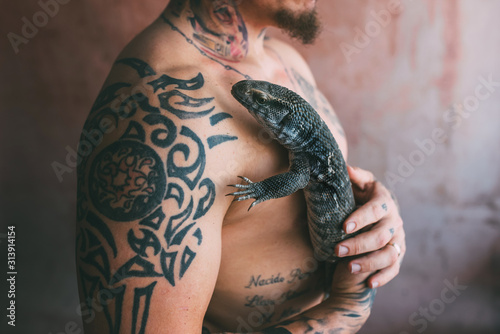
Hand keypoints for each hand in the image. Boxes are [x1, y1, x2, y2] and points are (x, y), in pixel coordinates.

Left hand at [334, 165, 405, 288]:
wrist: (374, 212)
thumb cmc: (360, 196)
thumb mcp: (359, 184)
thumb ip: (355, 177)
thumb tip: (346, 168)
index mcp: (384, 201)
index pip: (375, 210)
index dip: (361, 218)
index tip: (344, 226)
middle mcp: (394, 221)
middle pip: (380, 236)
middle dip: (359, 244)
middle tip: (337, 250)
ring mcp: (398, 239)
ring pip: (389, 255)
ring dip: (369, 263)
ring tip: (349, 268)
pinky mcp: (398, 255)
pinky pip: (394, 268)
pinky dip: (383, 277)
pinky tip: (369, 283)